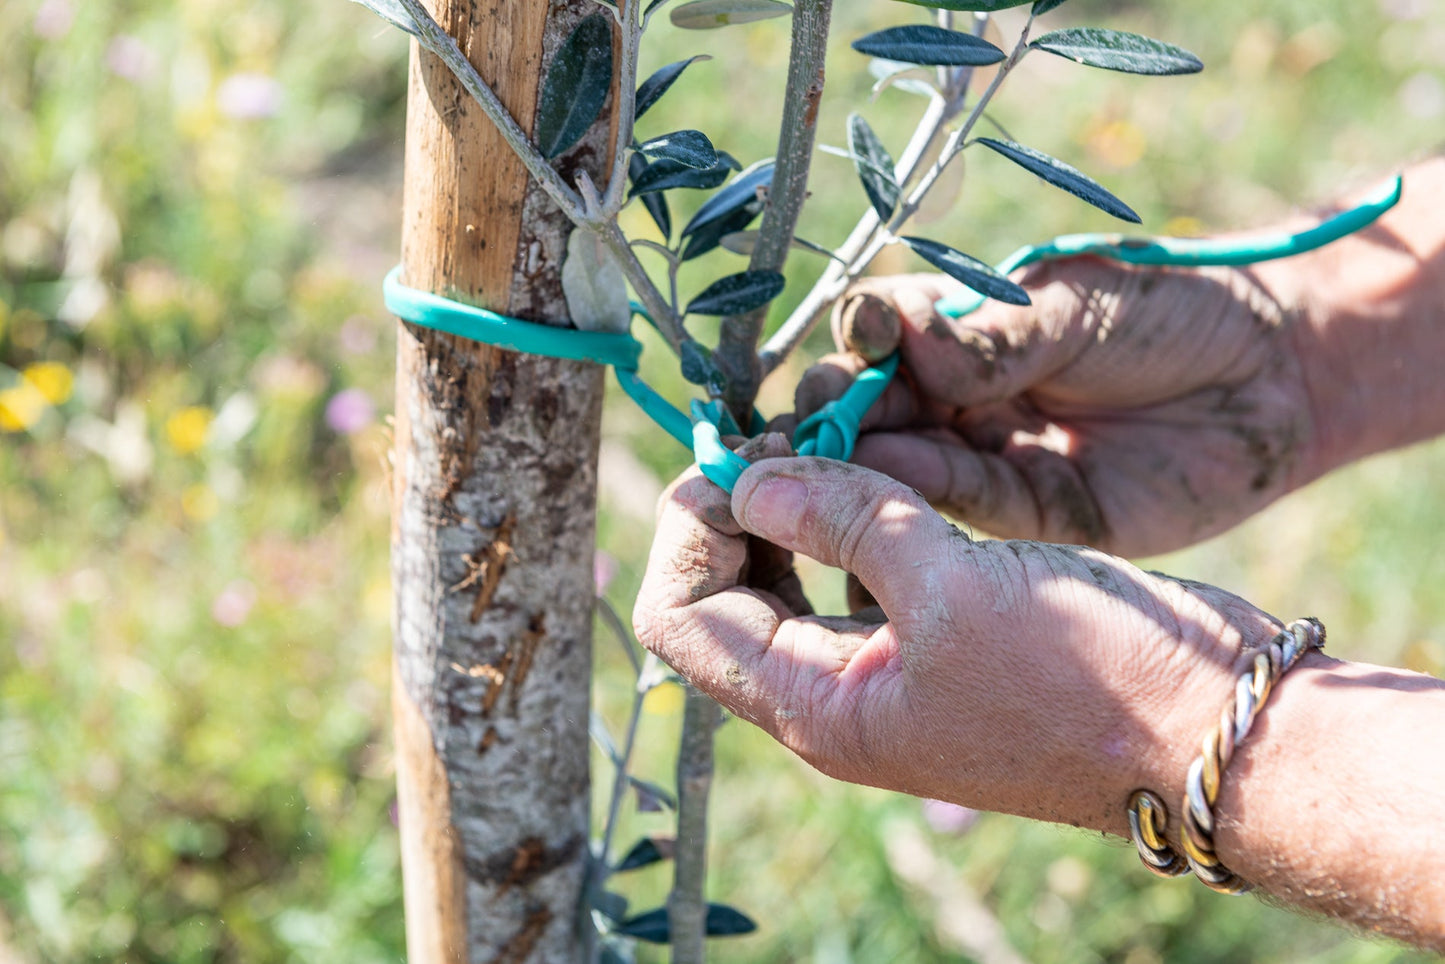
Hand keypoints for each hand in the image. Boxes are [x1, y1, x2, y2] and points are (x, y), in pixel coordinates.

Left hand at [633, 452, 1281, 833]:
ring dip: (796, 499)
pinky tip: (887, 459)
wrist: (1219, 729)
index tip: (737, 454)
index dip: (690, 528)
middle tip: (784, 429)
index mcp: (817, 703)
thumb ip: (845, 520)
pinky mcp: (941, 633)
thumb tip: (749, 477)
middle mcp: (837, 691)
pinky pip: (860, 567)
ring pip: (793, 573)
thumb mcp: (955, 586)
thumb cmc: (1096, 677)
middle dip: (738, 505)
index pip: (683, 617)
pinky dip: (856, 509)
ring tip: (831, 428)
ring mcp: (889, 664)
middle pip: (726, 592)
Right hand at [795, 260, 1316, 556]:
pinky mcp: (1027, 514)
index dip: (859, 341)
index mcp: (962, 327)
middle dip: (837, 414)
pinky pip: (961, 505)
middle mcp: (961, 394)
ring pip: (903, 463)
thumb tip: (900, 345)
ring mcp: (988, 454)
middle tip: (810, 426)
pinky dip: (920, 497)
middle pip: (874, 407)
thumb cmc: (1173, 313)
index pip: (880, 334)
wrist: (1276, 378)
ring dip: (860, 464)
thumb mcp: (1076, 307)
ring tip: (824, 463)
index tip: (859, 342)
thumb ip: (991, 337)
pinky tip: (888, 485)